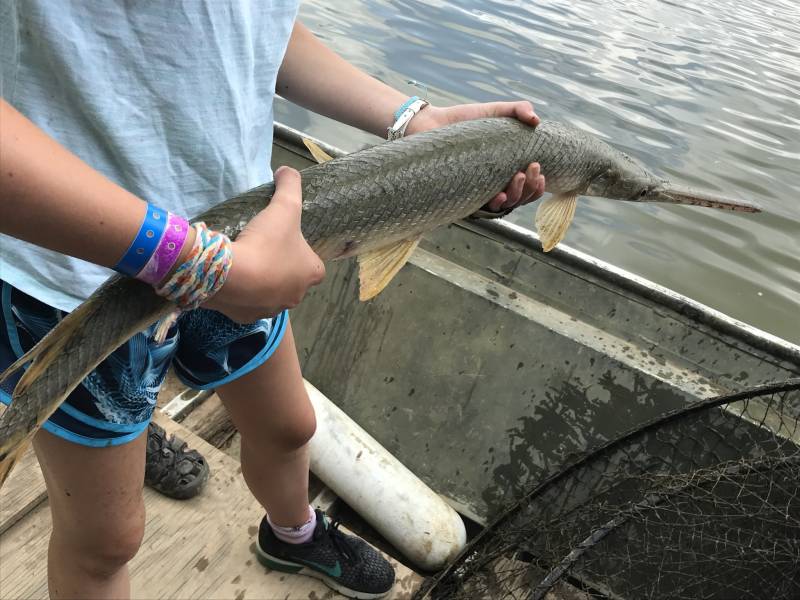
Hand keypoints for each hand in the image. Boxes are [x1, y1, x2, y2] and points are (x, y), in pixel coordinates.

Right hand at [203, 167, 324, 322]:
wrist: (231, 275)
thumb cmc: (266, 243)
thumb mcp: (284, 206)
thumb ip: (290, 185)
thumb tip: (287, 170)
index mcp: (311, 274)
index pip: (315, 265)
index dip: (302, 253)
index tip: (286, 241)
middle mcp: (296, 297)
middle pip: (292, 280)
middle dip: (280, 268)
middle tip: (262, 249)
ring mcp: (271, 309)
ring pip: (269, 294)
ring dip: (261, 282)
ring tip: (245, 262)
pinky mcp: (246, 317)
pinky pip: (246, 304)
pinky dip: (241, 293)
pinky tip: (232, 277)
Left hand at [405, 100, 545, 211]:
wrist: (432, 124)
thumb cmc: (465, 121)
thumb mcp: (495, 111)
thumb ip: (517, 110)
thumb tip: (536, 120)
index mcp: (505, 171)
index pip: (527, 188)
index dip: (536, 186)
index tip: (539, 171)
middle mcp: (492, 186)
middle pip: (518, 199)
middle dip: (529, 188)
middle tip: (530, 168)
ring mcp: (477, 193)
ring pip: (502, 206)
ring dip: (515, 195)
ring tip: (516, 177)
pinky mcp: (460, 196)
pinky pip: (479, 209)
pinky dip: (492, 204)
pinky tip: (498, 196)